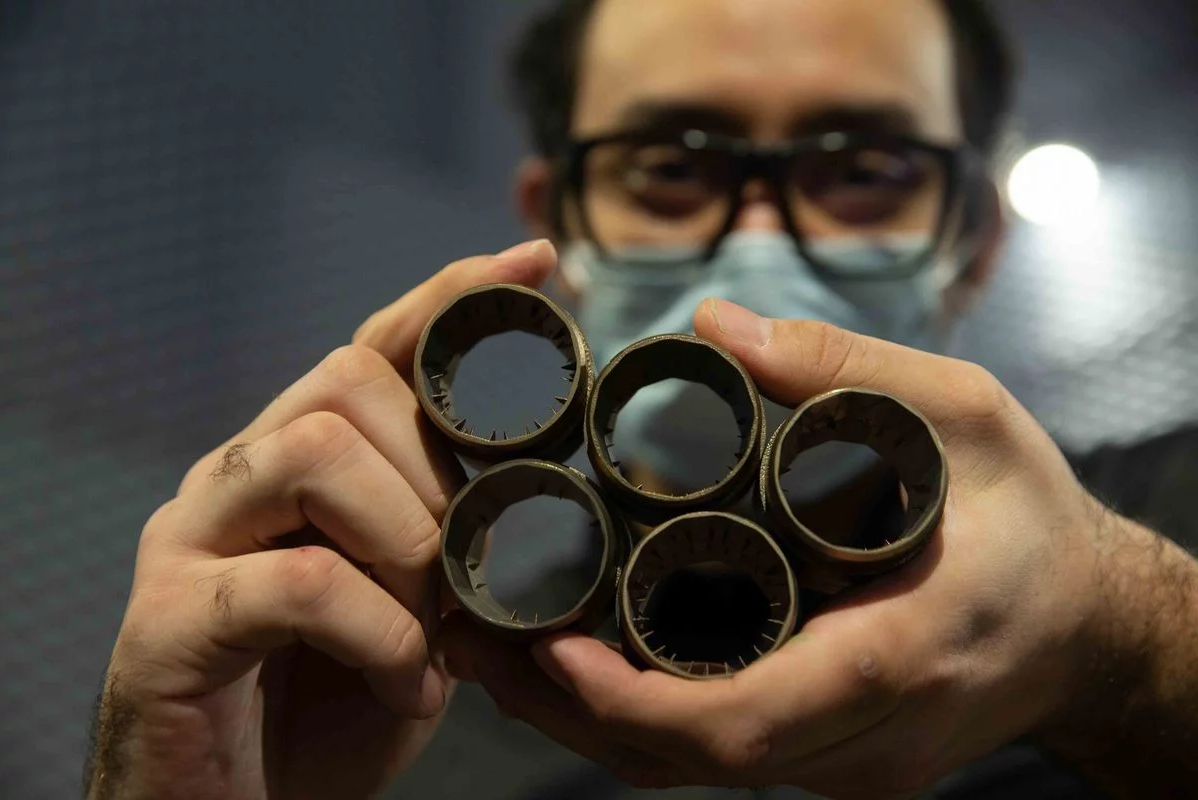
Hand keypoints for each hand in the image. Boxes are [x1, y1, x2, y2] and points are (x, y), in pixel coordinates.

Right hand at [86, 240, 556, 799]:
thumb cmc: (334, 702)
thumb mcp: (418, 607)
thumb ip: (452, 538)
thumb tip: (538, 492)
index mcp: (299, 460)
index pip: (373, 345)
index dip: (454, 300)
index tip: (536, 266)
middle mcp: (237, 474)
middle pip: (348, 383)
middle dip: (439, 470)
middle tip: (470, 565)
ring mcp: (191, 538)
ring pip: (315, 454)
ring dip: (409, 542)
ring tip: (436, 628)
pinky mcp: (167, 621)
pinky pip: (295, 582)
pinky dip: (379, 633)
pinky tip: (408, 684)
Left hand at [441, 297, 1187, 798]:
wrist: (1087, 622)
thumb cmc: (1030, 519)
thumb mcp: (964, 416)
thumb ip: (844, 370)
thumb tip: (711, 326)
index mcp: (900, 656)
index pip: (745, 723)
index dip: (632, 702)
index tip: (550, 648)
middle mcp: (865, 737)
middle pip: (691, 763)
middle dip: (570, 712)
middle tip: (479, 634)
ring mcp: (846, 763)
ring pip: (692, 772)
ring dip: (587, 721)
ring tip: (498, 644)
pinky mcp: (832, 757)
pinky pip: (718, 758)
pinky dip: (637, 721)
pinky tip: (577, 664)